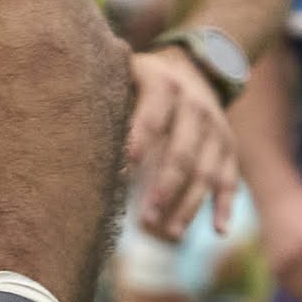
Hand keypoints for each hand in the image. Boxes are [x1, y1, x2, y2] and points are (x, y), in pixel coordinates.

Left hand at [122, 47, 240, 239]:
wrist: (194, 67)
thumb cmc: (140, 82)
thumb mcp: (123, 76)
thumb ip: (103, 97)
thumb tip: (71, 130)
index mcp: (165, 86)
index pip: (154, 115)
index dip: (140, 139)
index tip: (125, 168)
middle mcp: (195, 107)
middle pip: (183, 153)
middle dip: (165, 186)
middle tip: (146, 218)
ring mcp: (216, 129)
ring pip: (206, 172)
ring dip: (189, 205)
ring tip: (169, 234)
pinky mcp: (227, 148)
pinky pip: (230, 179)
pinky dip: (225, 205)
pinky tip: (218, 231)